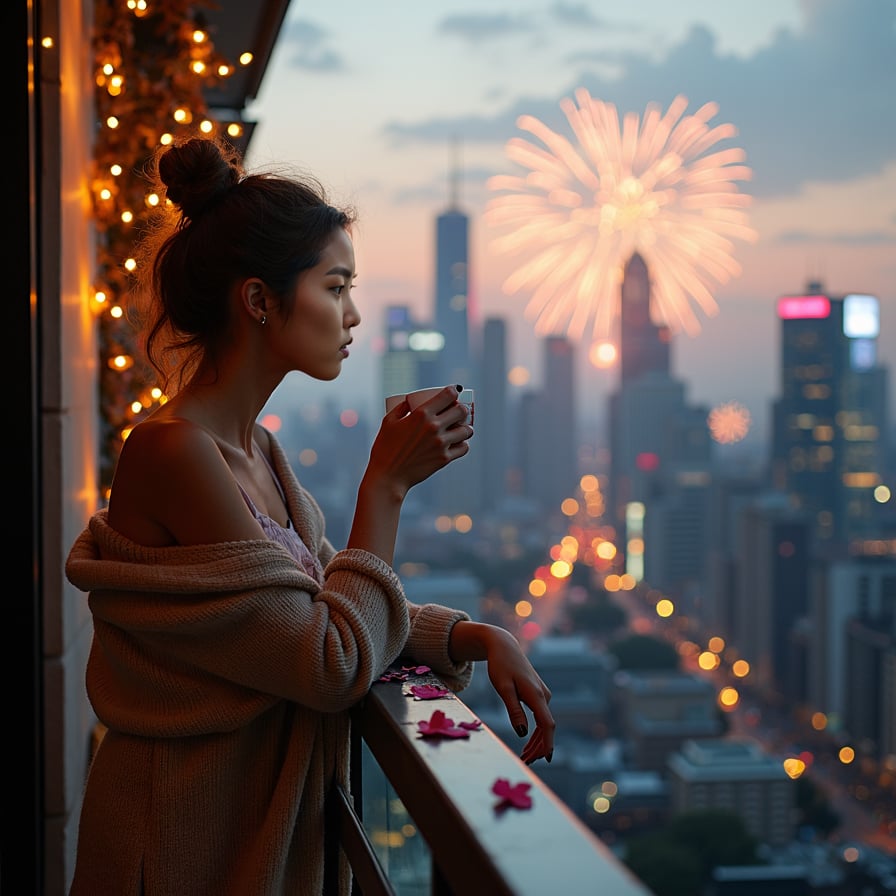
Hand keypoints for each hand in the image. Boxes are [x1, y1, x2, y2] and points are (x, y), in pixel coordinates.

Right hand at [368, 386, 472, 495]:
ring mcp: (441, 444)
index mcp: (421, 414)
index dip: (454, 391)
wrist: (388, 476)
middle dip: (462, 409)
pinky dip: (463, 444)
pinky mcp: (444, 459)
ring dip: (465, 428)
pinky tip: (458, 443)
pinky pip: (464, 448)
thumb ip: (401, 408)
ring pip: (466, 430)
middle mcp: (434, 427)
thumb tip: (410, 400)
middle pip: (461, 411)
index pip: (449, 395)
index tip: (453, 393)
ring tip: (460, 428)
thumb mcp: (388, 422)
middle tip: (458, 412)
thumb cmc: (385, 448)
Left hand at [448, 622, 553, 764]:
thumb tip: (522, 733)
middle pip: (546, 727)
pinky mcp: (538, 693)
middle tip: (526, 762)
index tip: (546, 759)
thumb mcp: (503, 688)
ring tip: (525, 757)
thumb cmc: (500, 665)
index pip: (547, 724)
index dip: (548, 743)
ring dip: (537, 741)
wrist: (503, 646)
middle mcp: (543, 695)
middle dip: (539, 747)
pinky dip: (535, 731)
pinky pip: (540, 716)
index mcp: (536, 695)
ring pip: (544, 723)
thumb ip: (513, 710)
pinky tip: (527, 741)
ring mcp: (542, 694)